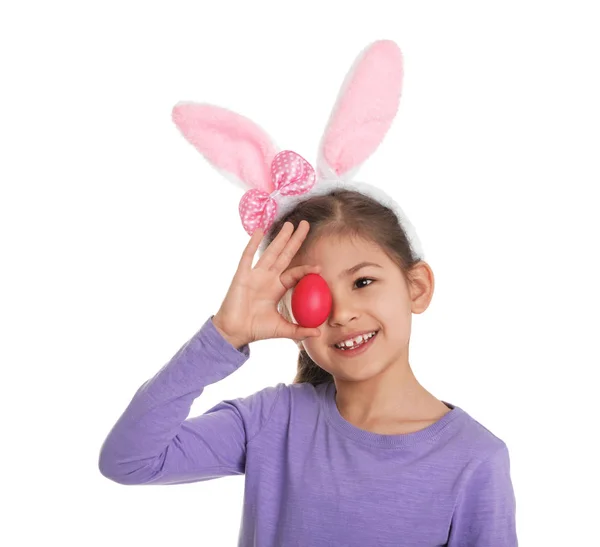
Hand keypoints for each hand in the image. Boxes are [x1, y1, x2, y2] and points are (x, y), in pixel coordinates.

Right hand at [213, 220, 321, 347]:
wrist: (234, 332)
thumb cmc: (256, 329)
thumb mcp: (282, 329)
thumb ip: (299, 330)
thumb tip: (318, 334)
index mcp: (277, 288)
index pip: (294, 273)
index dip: (306, 269)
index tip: (319, 267)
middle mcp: (267, 278)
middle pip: (284, 254)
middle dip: (295, 240)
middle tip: (305, 225)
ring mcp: (255, 274)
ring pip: (270, 252)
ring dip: (280, 238)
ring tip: (290, 224)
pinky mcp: (242, 275)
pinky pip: (248, 256)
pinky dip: (253, 243)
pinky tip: (259, 231)